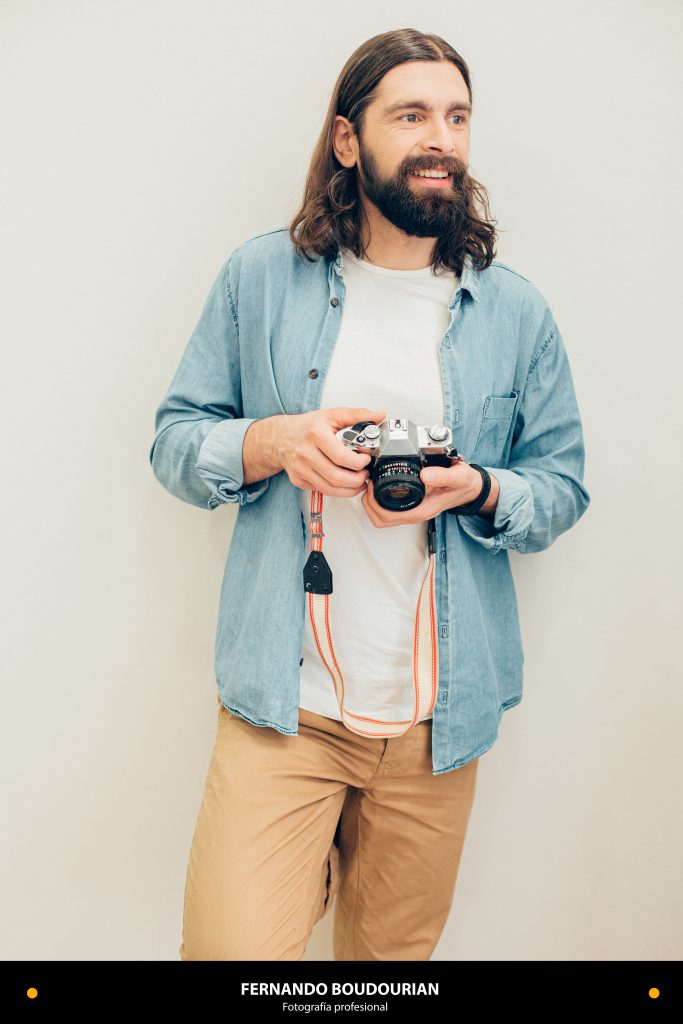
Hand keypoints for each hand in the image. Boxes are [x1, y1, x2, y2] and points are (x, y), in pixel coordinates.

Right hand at [277, 406, 385, 496]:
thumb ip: (357, 415)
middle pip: (337, 477)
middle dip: (357, 480)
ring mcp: (300, 469)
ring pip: (330, 489)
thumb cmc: (308, 427)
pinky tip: (344, 483)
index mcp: (316, 435)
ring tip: (359, 481)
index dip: (358, 462)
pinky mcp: (298, 480)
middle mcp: (305, 453)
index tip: (366, 459)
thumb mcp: (332, 415)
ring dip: (350, 489)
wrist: (280, 437)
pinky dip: (337, 490)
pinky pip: (322, 491)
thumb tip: (379, 415)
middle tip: (365, 474)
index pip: (341, 456)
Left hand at [360, 461, 482, 526]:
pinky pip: (388, 509)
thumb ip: (443, 475)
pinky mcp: (411, 505)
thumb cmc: (464, 484)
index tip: (373, 484)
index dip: (374, 502)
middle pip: (380, 519)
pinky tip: (380, 486)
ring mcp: (412, 511)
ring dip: (371, 503)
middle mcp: (414, 513)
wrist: (470, 487)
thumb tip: (425, 475)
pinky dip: (378, 500)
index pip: (387, 516)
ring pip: (382, 517)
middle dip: (368, 503)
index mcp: (422, 509)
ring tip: (371, 484)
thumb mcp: (457, 476)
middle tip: (368, 483)